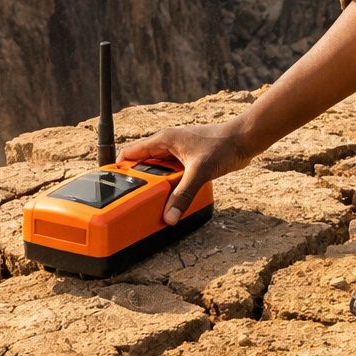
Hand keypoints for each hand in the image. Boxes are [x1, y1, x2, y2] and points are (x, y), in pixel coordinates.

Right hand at [118, 121, 250, 225]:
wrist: (245, 140)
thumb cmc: (223, 145)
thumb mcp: (200, 172)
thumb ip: (183, 195)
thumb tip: (169, 216)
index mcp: (163, 140)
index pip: (130, 154)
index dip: (118, 170)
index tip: (111, 187)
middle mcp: (167, 145)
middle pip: (142, 165)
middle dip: (138, 183)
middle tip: (135, 202)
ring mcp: (178, 152)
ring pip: (158, 171)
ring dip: (156, 186)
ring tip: (154, 203)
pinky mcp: (188, 160)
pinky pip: (171, 175)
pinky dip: (170, 186)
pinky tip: (173, 198)